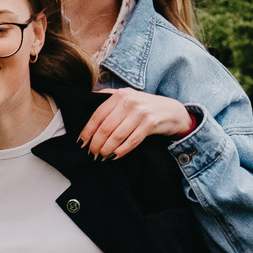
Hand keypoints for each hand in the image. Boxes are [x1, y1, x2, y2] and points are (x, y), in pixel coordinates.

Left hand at [77, 90, 193, 159]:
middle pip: (105, 128)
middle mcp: (129, 102)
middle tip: (91, 154)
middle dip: (95, 144)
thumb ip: (109, 99)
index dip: (87, 131)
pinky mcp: (150, 124)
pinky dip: (120, 151)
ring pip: (116, 136)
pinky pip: (131, 141)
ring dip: (106, 149)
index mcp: (119, 95)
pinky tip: (114, 156)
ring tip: (101, 157)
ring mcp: (140, 112)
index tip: (80, 143)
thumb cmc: (145, 107)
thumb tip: (87, 101)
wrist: (172, 111)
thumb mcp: (128, 97)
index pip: (97, 115)